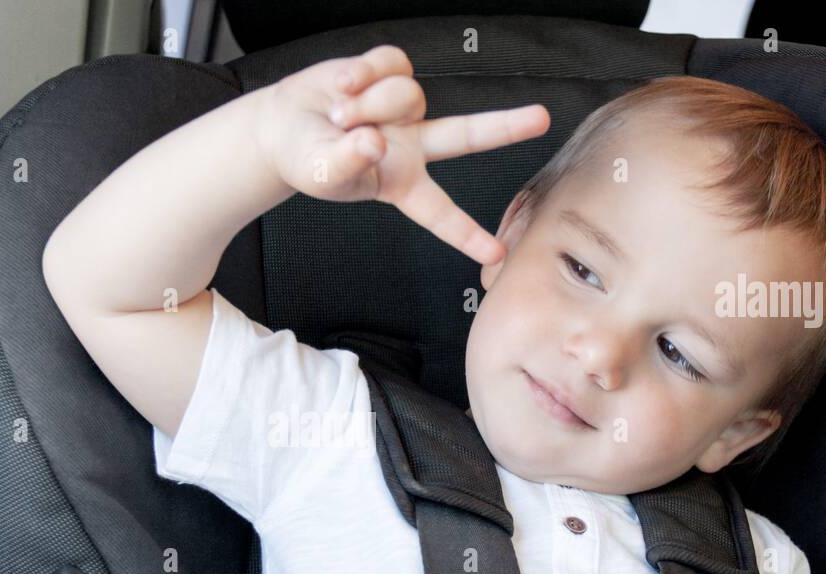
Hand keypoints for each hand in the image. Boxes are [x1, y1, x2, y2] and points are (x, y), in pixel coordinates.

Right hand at [253, 44, 549, 265]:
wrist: (283, 125)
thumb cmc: (306, 161)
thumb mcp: (322, 174)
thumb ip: (347, 162)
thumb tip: (376, 142)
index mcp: (401, 184)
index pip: (440, 213)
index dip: (466, 234)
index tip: (497, 255)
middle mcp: (412, 146)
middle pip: (468, 134)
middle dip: (505, 127)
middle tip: (542, 119)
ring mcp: (405, 109)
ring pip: (405, 95)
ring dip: (365, 104)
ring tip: (338, 116)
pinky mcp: (390, 74)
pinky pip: (389, 65)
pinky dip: (360, 75)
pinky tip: (342, 87)